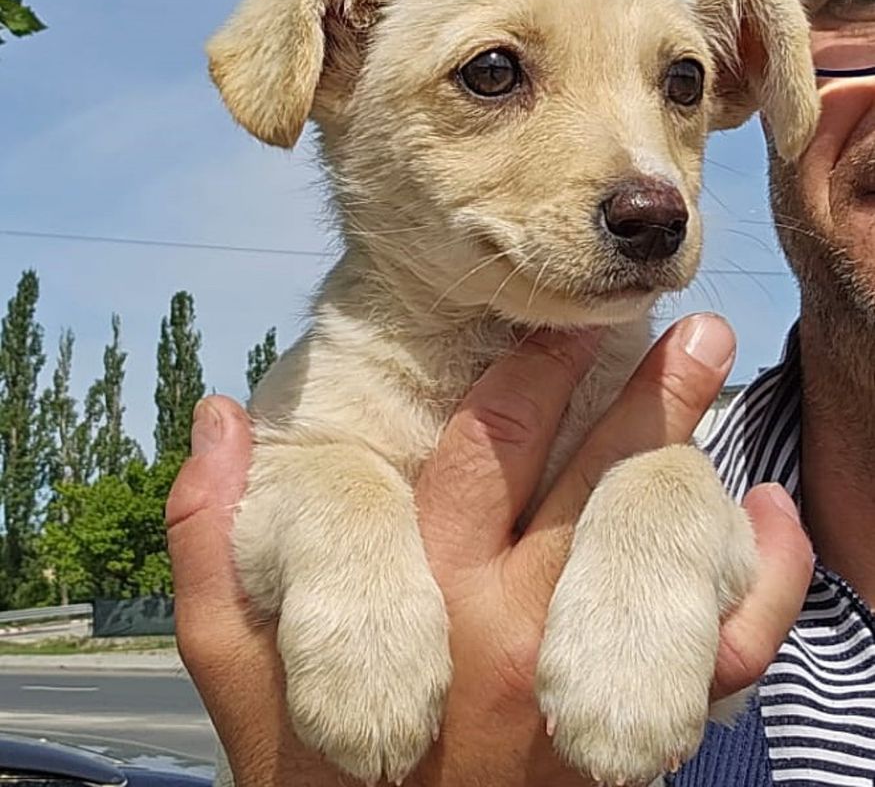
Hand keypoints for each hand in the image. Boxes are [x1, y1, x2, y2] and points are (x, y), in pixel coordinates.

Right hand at [167, 314, 812, 786]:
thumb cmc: (311, 772)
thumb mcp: (235, 667)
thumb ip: (212, 538)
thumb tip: (218, 414)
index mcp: (425, 593)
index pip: (487, 450)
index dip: (529, 374)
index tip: (556, 316)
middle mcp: (513, 628)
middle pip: (592, 481)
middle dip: (643, 394)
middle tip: (685, 320)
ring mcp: (586, 686)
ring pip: (661, 544)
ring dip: (695, 447)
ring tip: (722, 367)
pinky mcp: (635, 739)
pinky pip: (724, 653)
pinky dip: (765, 582)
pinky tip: (772, 512)